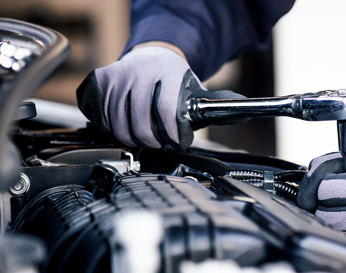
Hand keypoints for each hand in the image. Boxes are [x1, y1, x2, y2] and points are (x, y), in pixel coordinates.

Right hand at [76, 45, 244, 149]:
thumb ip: (219, 106)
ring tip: (144, 135)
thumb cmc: (176, 81)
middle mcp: (140, 72)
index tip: (176, 142)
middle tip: (160, 143)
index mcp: (168, 73)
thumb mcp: (199, 91)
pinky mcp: (99, 83)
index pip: (167, 113)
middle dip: (153, 142)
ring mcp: (117, 76)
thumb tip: (246, 114)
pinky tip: (125, 125)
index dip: (172, 136)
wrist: (152, 57)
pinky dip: (112, 129)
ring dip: (131, 138)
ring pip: (118, 127)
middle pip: (140, 126)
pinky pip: (100, 119)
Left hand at [297, 153, 345, 265]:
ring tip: (343, 216)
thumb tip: (313, 168)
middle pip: (321, 211)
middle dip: (320, 206)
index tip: (323, 187)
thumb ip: (342, 168)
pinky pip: (339, 242)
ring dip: (328, 222)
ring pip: (328, 228)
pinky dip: (338, 236)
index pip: (324, 188)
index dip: (318, 186)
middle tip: (331, 203)